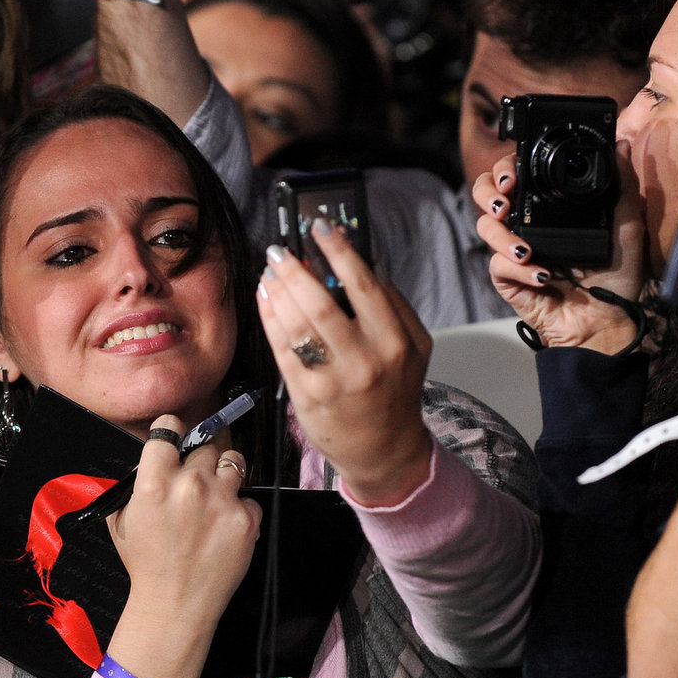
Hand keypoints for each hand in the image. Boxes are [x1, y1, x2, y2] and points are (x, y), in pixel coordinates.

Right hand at [107, 417, 260, 677]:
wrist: (175, 605)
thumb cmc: (147, 565)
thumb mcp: (123, 521)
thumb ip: (136, 484)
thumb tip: (152, 462)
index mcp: (154, 483)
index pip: (169, 427)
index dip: (172, 432)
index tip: (175, 441)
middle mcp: (191, 485)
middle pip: (204, 446)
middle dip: (199, 461)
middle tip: (194, 484)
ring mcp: (222, 501)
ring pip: (233, 462)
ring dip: (224, 476)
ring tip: (214, 499)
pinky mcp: (247, 519)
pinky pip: (249, 499)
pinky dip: (240, 510)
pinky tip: (224, 529)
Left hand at [257, 224, 433, 506]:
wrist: (384, 450)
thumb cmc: (393, 392)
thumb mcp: (412, 347)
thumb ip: (394, 305)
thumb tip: (365, 262)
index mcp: (396, 342)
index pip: (364, 285)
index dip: (339, 251)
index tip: (320, 227)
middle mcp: (365, 360)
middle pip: (321, 303)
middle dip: (294, 270)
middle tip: (279, 252)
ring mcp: (333, 380)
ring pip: (296, 324)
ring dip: (277, 291)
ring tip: (269, 273)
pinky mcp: (307, 395)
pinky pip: (281, 348)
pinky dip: (270, 318)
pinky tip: (265, 300)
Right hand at [472, 142, 646, 353]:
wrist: (608, 321)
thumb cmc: (617, 277)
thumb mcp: (626, 226)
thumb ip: (623, 185)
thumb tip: (619, 145)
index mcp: (549, 208)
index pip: (517, 174)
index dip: (507, 167)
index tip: (515, 172)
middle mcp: (527, 224)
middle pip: (487, 193)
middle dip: (488, 191)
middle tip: (505, 199)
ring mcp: (515, 251)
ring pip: (484, 227)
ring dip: (498, 232)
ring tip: (521, 245)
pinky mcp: (509, 278)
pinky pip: (498, 265)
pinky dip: (518, 269)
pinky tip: (543, 275)